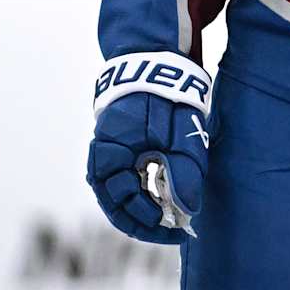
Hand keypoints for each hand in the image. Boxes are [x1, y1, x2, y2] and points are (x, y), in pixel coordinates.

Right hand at [86, 51, 211, 244]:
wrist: (154, 59)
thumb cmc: (167, 96)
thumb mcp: (180, 134)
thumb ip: (183, 173)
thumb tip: (187, 212)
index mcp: (112, 154)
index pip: (123, 206)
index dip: (149, 225)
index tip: (176, 230)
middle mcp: (102, 157)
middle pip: (116, 206)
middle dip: (145, 222)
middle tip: (176, 229)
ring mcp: (108, 152)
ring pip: (118, 196)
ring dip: (142, 210)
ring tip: (170, 218)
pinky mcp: (117, 148)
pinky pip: (123, 180)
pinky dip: (141, 193)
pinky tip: (162, 198)